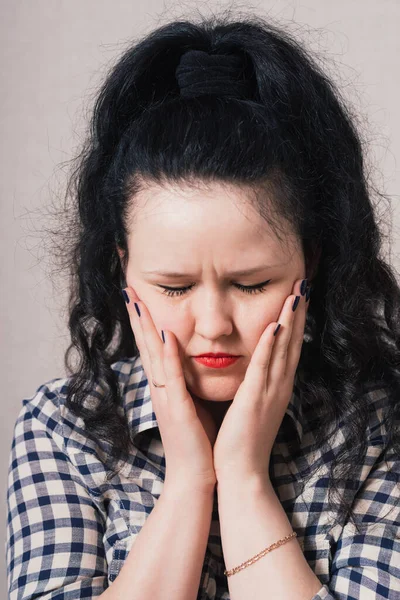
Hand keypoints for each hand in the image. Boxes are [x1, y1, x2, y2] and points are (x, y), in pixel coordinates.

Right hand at [122, 287, 216, 493]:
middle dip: (137, 317)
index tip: (139, 298)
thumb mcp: (192, 405)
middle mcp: (161, 390)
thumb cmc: (198, 442)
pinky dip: (168, 356)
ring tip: (137, 302)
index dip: (145, 323)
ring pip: (154, 356)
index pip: (153, 348)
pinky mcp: (177, 410)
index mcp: (166, 388)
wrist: (197, 479)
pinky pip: (172, 378)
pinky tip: (165, 335)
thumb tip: (194, 363)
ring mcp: (166, 399)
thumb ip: (188, 383)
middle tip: (128, 289)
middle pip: (146, 346)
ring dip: (145, 328)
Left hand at [212, 278, 309, 487]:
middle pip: (292, 342)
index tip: (297, 296)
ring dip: (290, 321)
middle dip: (298, 312)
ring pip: (283, 350)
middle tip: (304, 284)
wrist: (241, 474)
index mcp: (276, 387)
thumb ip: (255, 385)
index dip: (294, 321)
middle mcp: (279, 386)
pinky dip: (269, 346)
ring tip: (296, 294)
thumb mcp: (252, 406)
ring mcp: (270, 392)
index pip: (289, 347)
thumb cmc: (242, 441)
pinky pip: (263, 368)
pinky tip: (274, 326)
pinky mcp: (254, 399)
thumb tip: (252, 367)